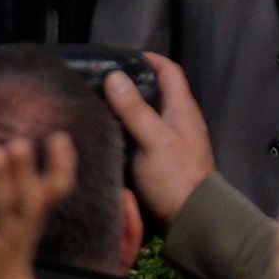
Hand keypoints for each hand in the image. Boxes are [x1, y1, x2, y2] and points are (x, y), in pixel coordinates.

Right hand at [102, 55, 214, 229]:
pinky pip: (133, 133)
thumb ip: (135, 109)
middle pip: (151, 90)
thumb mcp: (155, 140)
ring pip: (140, 112)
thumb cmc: (177, 177)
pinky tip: (97, 127)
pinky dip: (117, 126)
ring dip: (119, 105)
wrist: (190, 222)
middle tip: (93, 77)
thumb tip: (114, 75)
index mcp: (182, 110)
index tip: (117, 56)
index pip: (169, 71)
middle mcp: (175, 121)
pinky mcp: (153, 158)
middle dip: (125, 81)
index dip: (147, 58)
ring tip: (89, 99)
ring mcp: (164, 141)